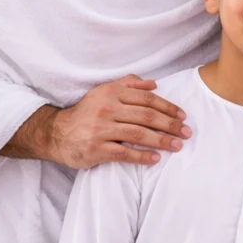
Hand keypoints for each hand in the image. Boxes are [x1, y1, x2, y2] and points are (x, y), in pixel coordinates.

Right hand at [7, 75, 188, 168]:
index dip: (168, 107)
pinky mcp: (95, 149)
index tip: (183, 116)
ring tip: (177, 146)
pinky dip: (142, 156)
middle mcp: (106, 109)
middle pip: (147, 117)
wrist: (56, 133)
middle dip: (170, 125)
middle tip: (186, 133)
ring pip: (139, 134)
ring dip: (161, 141)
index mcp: (111, 93)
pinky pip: (124, 153)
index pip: (147, 99)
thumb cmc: (87, 112)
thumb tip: (154, 84)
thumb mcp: (104, 91)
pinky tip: (155, 158)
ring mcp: (100, 129)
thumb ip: (129, 84)